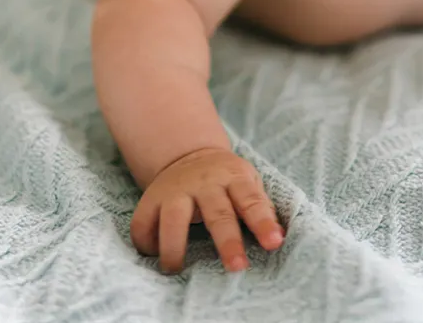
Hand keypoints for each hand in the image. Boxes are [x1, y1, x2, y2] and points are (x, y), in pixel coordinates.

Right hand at [130, 147, 284, 273]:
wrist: (188, 154)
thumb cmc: (226, 178)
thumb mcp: (247, 182)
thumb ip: (261, 207)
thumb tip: (279, 237)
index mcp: (233, 177)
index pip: (251, 201)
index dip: (263, 223)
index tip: (274, 243)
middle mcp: (205, 182)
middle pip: (217, 213)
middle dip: (228, 241)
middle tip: (237, 267)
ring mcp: (176, 190)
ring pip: (174, 220)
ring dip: (175, 247)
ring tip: (177, 269)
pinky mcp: (151, 198)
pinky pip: (143, 224)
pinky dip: (146, 242)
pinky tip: (154, 254)